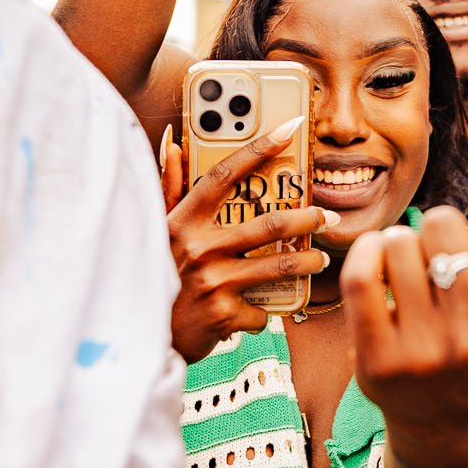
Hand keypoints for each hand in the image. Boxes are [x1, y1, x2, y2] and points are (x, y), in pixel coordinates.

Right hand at [161, 122, 337, 361]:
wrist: (142, 336)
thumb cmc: (154, 276)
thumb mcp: (156, 230)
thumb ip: (169, 187)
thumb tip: (174, 144)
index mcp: (184, 221)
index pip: (224, 175)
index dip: (258, 149)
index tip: (287, 131)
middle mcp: (200, 247)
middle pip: (270, 223)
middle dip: (308, 218)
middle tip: (325, 217)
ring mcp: (213, 281)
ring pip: (282, 265)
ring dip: (308, 262)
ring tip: (318, 260)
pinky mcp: (224, 314)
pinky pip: (263, 309)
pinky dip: (266, 311)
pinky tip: (260, 310)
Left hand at [343, 193, 467, 439]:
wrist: (442, 422)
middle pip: (445, 230)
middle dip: (445, 231)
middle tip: (449, 267)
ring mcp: (421, 355)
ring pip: (400, 244)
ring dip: (404, 247)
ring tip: (417, 281)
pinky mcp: (374, 359)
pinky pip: (360, 272)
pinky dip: (366, 254)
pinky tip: (380, 269)